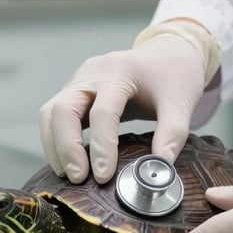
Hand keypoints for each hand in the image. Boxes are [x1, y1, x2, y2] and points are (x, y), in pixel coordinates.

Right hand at [39, 21, 219, 183]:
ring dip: (55, 146)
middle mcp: (92, 73)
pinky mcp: (75, 92)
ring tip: (69, 175)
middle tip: (79, 179)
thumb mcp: (181, 104)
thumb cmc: (175, 76)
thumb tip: (159, 170)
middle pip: (63, 109)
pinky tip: (70, 163)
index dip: (101, 147)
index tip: (105, 177)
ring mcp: (80, 81)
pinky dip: (57, 139)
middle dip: (67, 147)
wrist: (169, 53)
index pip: (102, 112)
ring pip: (51, 112)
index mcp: (119, 71)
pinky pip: (55, 116)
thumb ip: (172, 135)